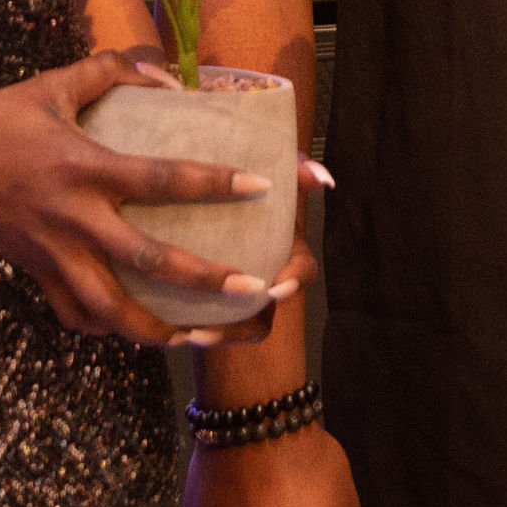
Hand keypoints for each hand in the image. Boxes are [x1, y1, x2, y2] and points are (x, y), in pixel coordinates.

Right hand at [0, 50, 282, 343]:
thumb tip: (166, 78)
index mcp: (84, 168)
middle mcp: (74, 218)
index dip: (213, 182)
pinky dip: (108, 328)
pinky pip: (76, 314)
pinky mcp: (36, 274)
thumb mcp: (54, 83)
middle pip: (148, 259)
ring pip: (112, 308)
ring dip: (159, 327)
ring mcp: (54, 254)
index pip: (161, 178)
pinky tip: (137, 330)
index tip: (260, 186)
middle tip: (252, 288)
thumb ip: (112, 71)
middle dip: (204, 278)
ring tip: (201, 336)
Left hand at [165, 156, 337, 349]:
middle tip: (218, 327)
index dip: (295, 281)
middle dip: (250, 323)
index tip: (276, 288)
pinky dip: (202, 334)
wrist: (194, 208)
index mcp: (285, 251)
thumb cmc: (241, 192)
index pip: (303, 270)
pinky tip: (181, 333)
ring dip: (223, 334)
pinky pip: (216, 330)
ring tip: (195, 334)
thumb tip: (325, 178)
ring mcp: (243, 297)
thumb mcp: (267, 179)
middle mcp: (267, 277)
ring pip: (244, 327)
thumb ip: (296, 172)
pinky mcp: (217, 306)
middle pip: (269, 312)